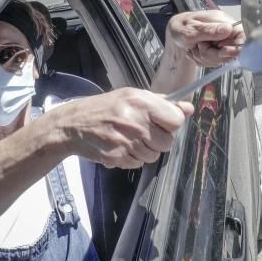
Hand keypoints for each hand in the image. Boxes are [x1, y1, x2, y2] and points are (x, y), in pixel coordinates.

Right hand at [54, 88, 193, 168]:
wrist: (73, 125)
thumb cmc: (105, 108)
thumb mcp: (132, 97)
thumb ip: (162, 103)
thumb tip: (188, 108)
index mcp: (141, 102)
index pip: (176, 120)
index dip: (171, 123)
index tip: (163, 122)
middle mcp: (135, 121)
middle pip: (167, 142)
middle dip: (158, 140)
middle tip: (143, 132)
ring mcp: (126, 141)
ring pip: (154, 156)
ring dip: (146, 150)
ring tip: (130, 139)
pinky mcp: (118, 157)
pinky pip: (139, 163)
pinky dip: (133, 158)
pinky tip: (121, 147)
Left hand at [166, 10, 243, 66]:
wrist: (174, 33)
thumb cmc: (180, 27)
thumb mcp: (191, 29)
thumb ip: (209, 30)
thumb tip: (228, 29)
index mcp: (222, 21)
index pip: (241, 34)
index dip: (235, 46)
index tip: (221, 51)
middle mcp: (225, 31)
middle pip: (232, 51)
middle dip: (213, 54)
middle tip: (199, 46)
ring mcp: (221, 42)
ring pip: (222, 59)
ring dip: (205, 57)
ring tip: (195, 47)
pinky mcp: (217, 51)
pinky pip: (215, 62)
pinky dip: (203, 60)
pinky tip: (196, 51)